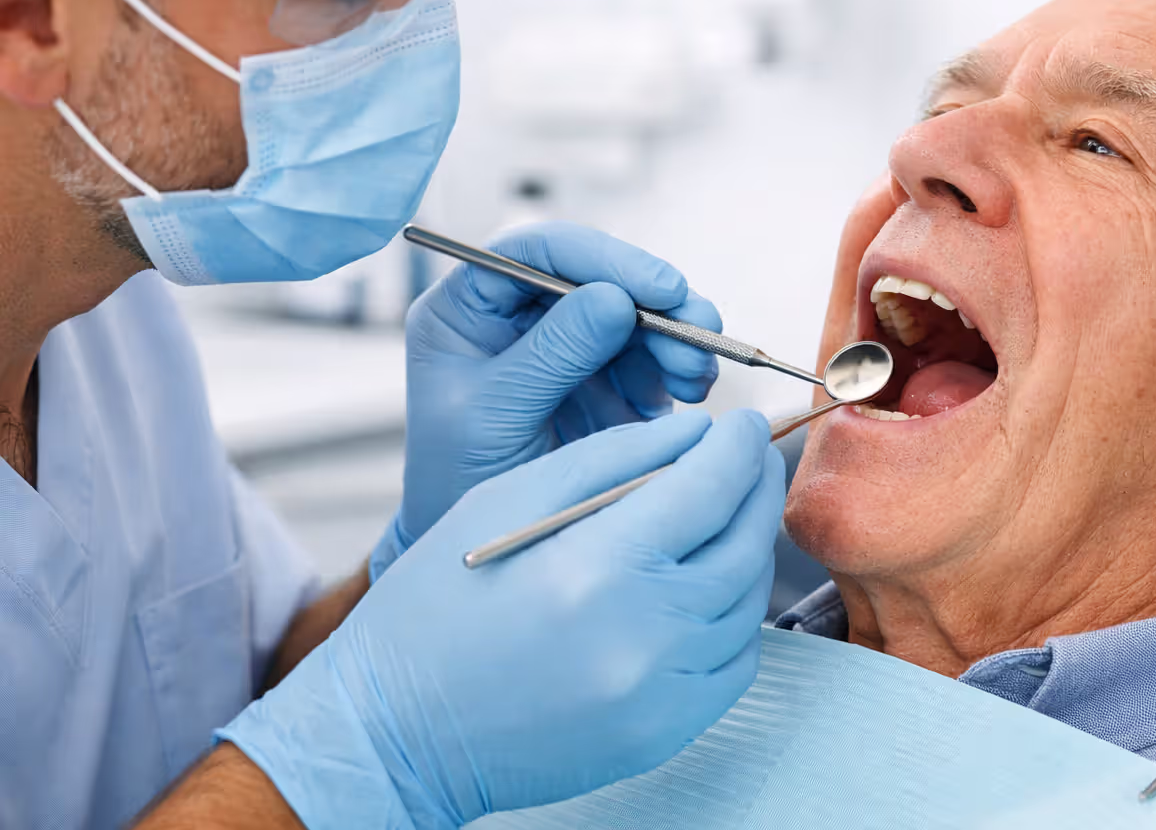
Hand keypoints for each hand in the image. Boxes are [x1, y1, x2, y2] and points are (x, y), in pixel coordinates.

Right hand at [220, 410, 784, 827]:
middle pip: (743, 542)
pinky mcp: (666, 732)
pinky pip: (735, 661)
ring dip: (746, 549)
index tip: (745, 426)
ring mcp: (662, 692)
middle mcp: (644, 633)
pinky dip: (732, 615)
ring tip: (722, 519)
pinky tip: (704, 589)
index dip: (738, 447)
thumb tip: (696, 432)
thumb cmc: (438, 605)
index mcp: (597, 565)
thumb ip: (612, 456)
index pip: (709, 486)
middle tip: (748, 460)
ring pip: (746, 601)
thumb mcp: (507, 499)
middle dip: (754, 489)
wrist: (398, 728)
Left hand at [373, 222, 722, 579]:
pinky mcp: (605, 375)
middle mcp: (519, 313)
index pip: (535, 250)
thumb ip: (550, 355)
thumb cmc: (459, 482)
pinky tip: (690, 393)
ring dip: (678, 336)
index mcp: (468, 307)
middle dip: (657, 301)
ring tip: (697, 375)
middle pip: (600, 275)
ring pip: (636, 312)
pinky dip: (680, 368)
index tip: (659, 288)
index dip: (602, 257)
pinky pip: (654, 353)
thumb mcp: (493, 416)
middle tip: (700, 330)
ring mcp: (567, 342)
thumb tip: (612, 299)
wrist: (487, 559)